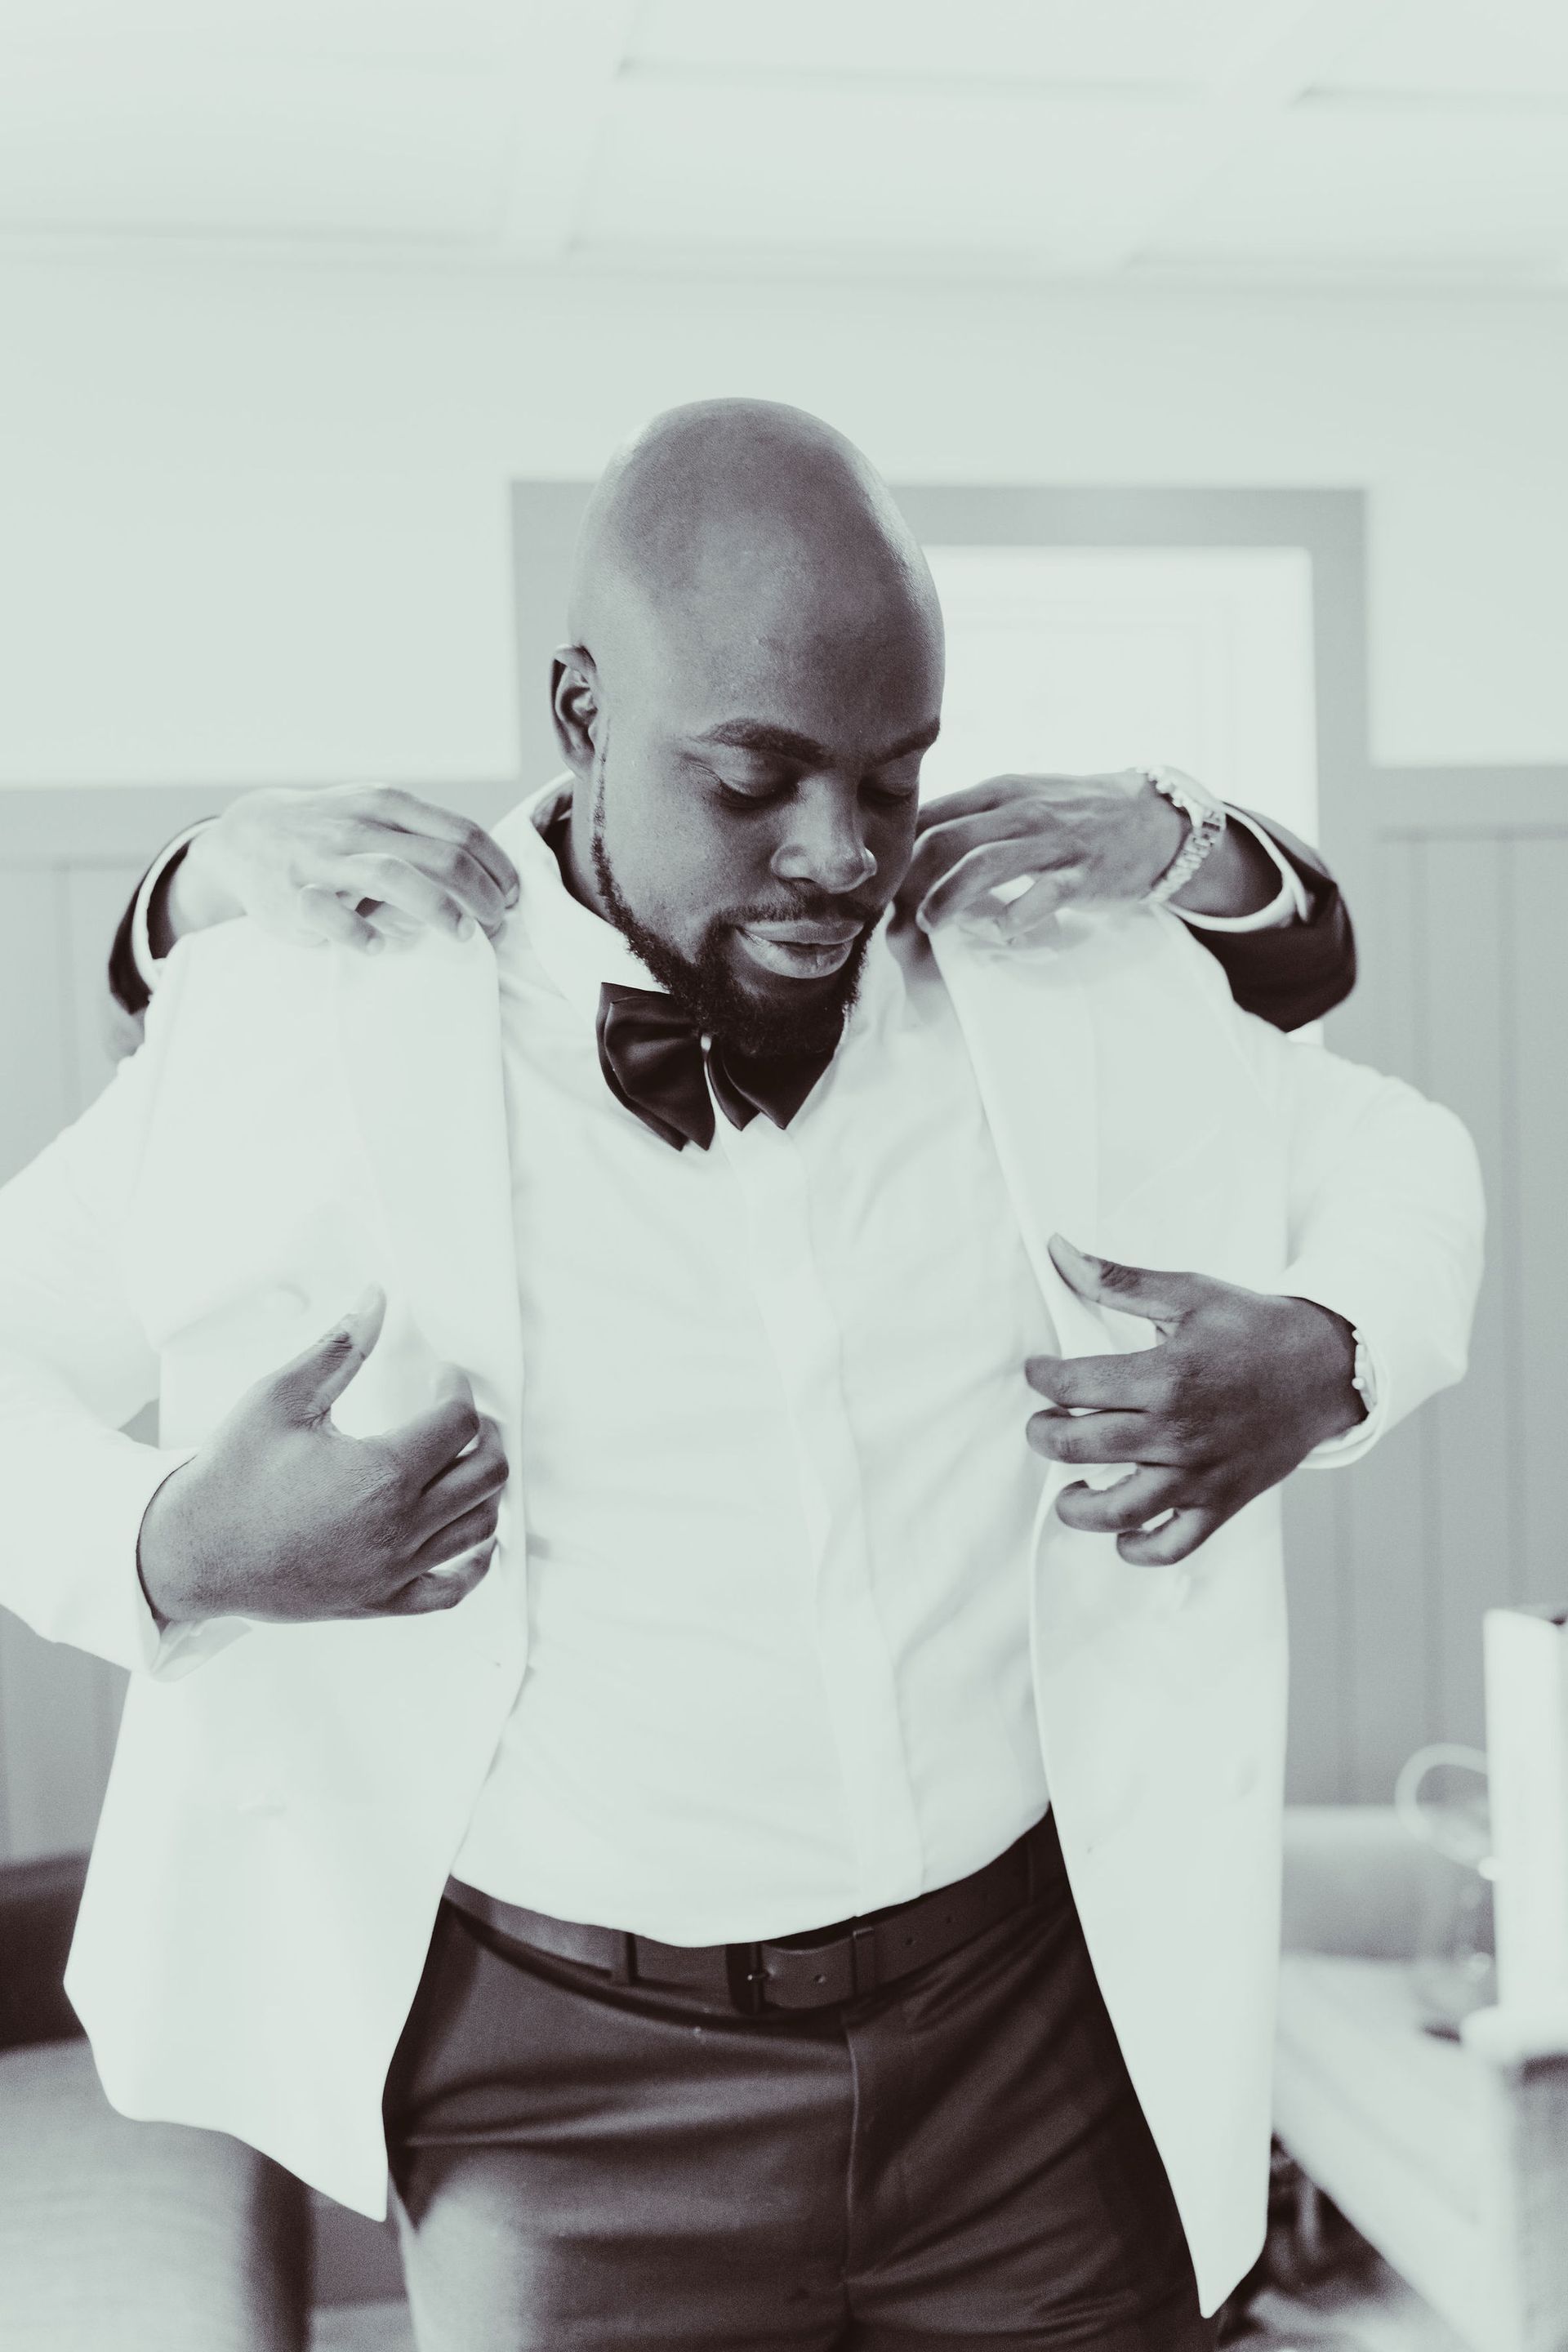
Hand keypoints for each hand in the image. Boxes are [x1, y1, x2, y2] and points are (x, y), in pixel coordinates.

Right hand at [136, 1289, 507, 1627]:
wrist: (192, 1554)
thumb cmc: (231, 1478)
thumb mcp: (279, 1398)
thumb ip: (338, 1349)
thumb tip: (376, 1302)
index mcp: (381, 1473)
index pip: (459, 1424)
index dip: (457, 1389)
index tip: (443, 1376)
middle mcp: (399, 1527)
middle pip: (487, 1475)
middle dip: (486, 1435)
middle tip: (463, 1416)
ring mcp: (394, 1571)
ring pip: (480, 1528)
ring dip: (485, 1490)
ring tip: (465, 1462)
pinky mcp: (381, 1601)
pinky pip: (452, 1589)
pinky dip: (475, 1562)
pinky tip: (475, 1538)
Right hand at [163, 785, 520, 955]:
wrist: (248, 834)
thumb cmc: (332, 831)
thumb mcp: (377, 814)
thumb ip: (424, 835)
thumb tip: (490, 875)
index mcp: (387, 805)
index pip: (460, 833)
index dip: (497, 867)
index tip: (513, 895)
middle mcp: (359, 827)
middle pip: (440, 857)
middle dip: (481, 894)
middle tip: (496, 921)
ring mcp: (324, 860)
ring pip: (392, 876)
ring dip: (437, 909)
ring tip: (463, 935)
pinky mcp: (292, 896)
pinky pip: (329, 914)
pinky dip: (360, 932)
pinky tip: (383, 947)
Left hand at [899, 770, 1184, 942]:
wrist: (1152, 818)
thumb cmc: (1074, 814)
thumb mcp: (1021, 799)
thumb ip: (972, 817)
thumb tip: (911, 845)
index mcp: (1000, 790)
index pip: (930, 814)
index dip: (897, 853)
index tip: (881, 885)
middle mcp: (1021, 811)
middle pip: (945, 840)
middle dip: (911, 882)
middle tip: (895, 915)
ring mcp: (1052, 842)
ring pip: (983, 865)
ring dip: (948, 899)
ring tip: (930, 924)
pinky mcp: (1081, 874)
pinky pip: (1041, 896)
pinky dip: (1015, 917)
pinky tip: (1001, 933)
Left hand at [1024, 1236, 1362, 1564]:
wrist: (1325, 1367)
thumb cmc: (1253, 1328)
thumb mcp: (1188, 1293)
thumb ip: (1117, 1280)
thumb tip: (1059, 1251)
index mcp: (1167, 1376)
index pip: (1075, 1385)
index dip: (1042, 1377)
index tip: (1037, 1372)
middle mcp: (1179, 1432)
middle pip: (1081, 1448)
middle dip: (1044, 1435)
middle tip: (1043, 1424)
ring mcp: (1201, 1475)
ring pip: (1119, 1511)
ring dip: (1076, 1506)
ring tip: (1067, 1487)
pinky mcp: (1222, 1503)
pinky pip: (1172, 1546)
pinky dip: (1138, 1550)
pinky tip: (1120, 1534)